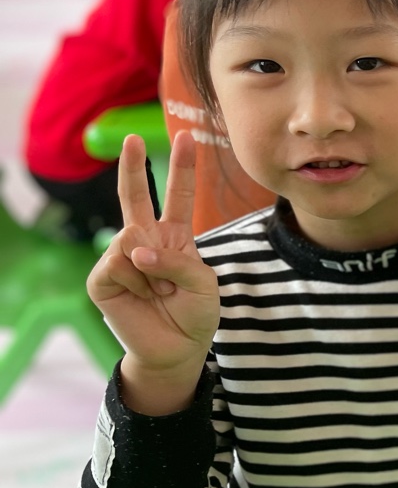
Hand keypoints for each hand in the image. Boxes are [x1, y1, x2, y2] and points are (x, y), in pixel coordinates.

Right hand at [87, 132, 218, 414]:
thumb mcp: (204, 284)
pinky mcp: (103, 278)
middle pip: (136, 198)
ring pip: (132, 239)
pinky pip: (118, 265)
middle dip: (133, 168)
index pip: (178, 197)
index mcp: (175, 238)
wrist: (177, 349)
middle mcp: (146, 241)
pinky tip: (141, 298)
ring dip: (154, 270)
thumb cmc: (195, 314)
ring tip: (160, 294)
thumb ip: (178, 261)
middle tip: (132, 139)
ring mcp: (121, 258)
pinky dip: (136, 283)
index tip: (186, 137)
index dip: (182, 168)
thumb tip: (135, 250)